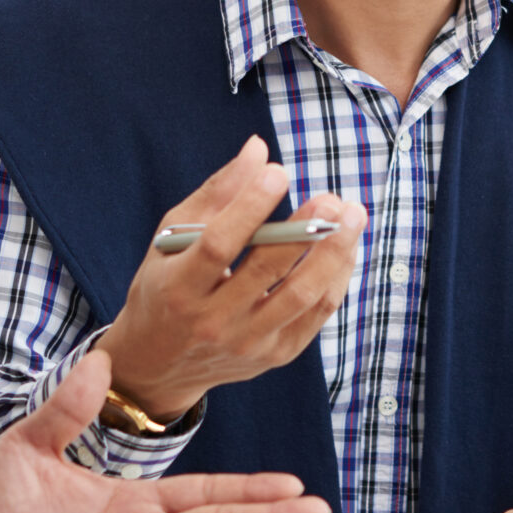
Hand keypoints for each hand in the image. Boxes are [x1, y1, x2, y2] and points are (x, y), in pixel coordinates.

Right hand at [97, 136, 366, 421]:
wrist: (160, 363)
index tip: (278, 172)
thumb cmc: (166, 287)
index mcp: (179, 288)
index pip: (218, 244)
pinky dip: (336, 277)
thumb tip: (259, 149)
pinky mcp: (275, 355)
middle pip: (267, 271)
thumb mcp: (173, 239)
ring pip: (302, 296)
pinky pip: (316, 315)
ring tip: (352, 217)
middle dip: (304, 229)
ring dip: (333, 253)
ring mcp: (247, 342)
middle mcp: (212, 322)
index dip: (249, 207)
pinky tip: (345, 246)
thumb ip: (216, 194)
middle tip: (331, 197)